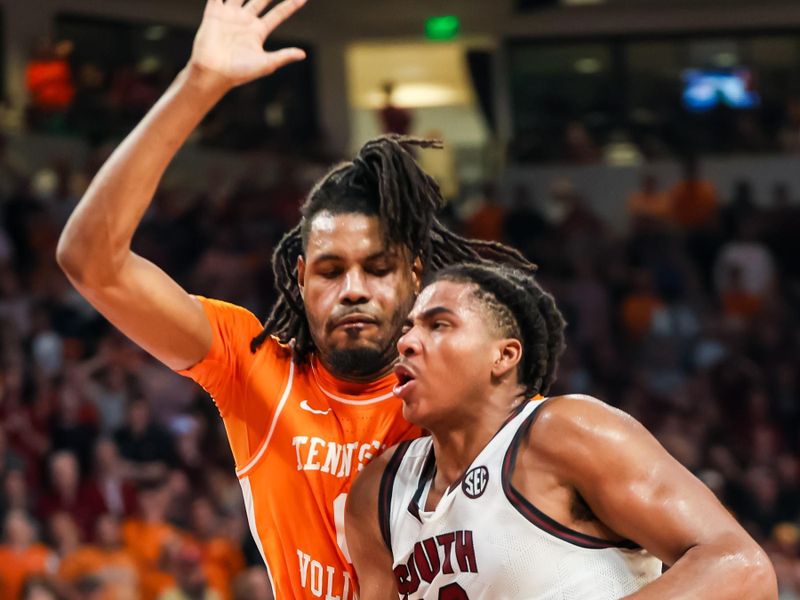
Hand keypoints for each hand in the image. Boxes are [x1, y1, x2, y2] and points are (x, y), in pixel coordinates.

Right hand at [190, 0, 306, 89]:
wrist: (213, 73)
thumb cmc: (239, 72)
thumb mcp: (266, 64)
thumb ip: (283, 56)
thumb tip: (303, 54)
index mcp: (258, 32)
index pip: (278, 14)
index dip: (290, 5)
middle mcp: (245, 21)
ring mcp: (229, 15)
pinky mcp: (214, 13)